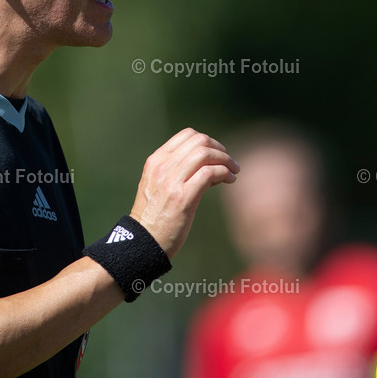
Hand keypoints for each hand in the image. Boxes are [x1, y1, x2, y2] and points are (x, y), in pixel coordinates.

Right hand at [129, 128, 238, 257]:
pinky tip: (230, 181)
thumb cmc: (154, 217)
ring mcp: (171, 181)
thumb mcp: (157, 185)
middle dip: (220, 149)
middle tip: (230, 162)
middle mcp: (162, 167)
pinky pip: (210, 173)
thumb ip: (176, 171)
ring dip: (225, 160)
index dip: (208, 141)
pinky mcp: (182, 197)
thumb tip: (209, 165)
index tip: (217, 154)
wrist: (143, 242)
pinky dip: (224, 173)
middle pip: (200, 141)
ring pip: (205, 153)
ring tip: (233, 171)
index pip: (187, 134)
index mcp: (156, 161)